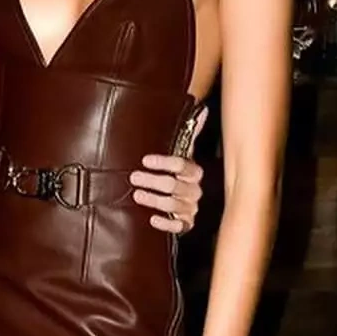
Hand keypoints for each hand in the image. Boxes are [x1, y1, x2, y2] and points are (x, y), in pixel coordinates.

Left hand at [130, 106, 207, 234]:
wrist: (185, 201)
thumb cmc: (180, 174)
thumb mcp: (184, 153)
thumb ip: (191, 132)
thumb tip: (202, 108)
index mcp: (194, 172)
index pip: (182, 165)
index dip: (164, 163)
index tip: (145, 160)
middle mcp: (195, 190)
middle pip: (174, 185)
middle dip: (153, 181)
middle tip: (134, 177)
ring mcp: (191, 208)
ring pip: (174, 205)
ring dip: (154, 200)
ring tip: (136, 195)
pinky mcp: (186, 224)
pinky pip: (179, 227)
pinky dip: (166, 224)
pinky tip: (152, 219)